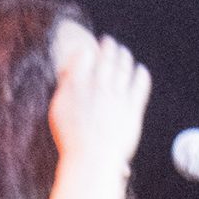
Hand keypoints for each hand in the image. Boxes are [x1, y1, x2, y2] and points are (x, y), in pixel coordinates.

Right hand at [48, 30, 148, 178]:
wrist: (92, 157)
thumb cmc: (71, 138)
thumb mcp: (58, 111)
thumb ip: (65, 89)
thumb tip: (68, 74)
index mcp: (77, 85)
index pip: (83, 57)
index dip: (87, 50)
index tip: (88, 48)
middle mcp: (98, 86)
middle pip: (105, 59)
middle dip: (108, 47)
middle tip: (109, 42)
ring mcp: (117, 95)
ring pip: (123, 68)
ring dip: (124, 56)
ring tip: (123, 52)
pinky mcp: (133, 107)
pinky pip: (140, 85)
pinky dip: (141, 74)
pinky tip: (140, 70)